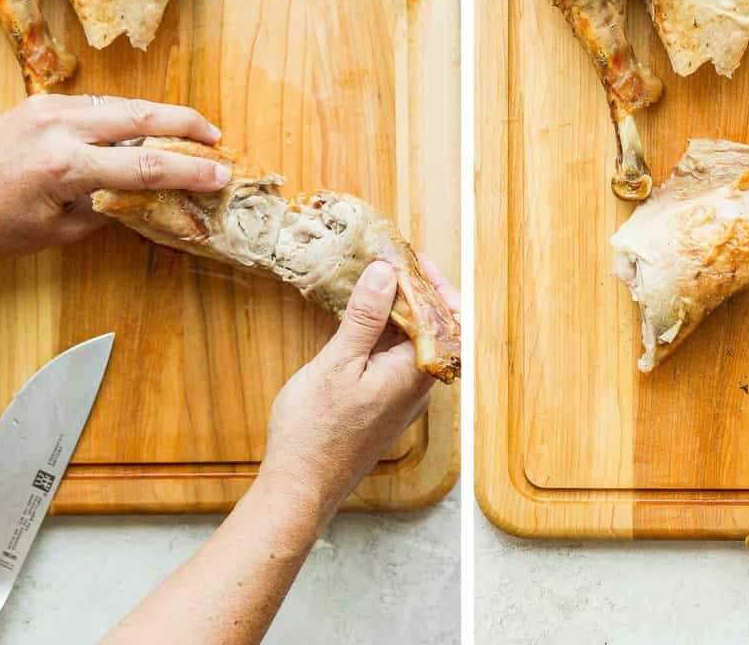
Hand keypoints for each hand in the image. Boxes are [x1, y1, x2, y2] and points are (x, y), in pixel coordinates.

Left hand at [0, 94, 229, 263]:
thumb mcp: (60, 230)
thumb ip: (108, 207)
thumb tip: (148, 195)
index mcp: (66, 167)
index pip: (145, 167)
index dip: (190, 171)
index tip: (220, 174)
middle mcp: (60, 128)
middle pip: (141, 117)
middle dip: (185, 124)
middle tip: (215, 136)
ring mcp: (49, 109)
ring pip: (121, 104)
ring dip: (159, 116)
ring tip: (188, 130)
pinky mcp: (40, 102)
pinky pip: (95, 104)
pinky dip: (125, 114)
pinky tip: (141, 126)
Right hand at [255, 257, 458, 530]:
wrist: (301, 488)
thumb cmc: (315, 431)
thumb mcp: (337, 363)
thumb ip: (365, 317)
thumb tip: (385, 273)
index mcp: (414, 374)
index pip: (447, 319)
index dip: (435, 284)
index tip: (413, 259)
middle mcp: (418, 387)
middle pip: (435, 330)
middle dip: (417, 293)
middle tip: (391, 264)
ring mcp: (402, 399)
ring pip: (415, 345)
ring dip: (400, 313)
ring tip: (375, 283)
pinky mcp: (385, 406)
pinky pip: (397, 360)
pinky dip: (386, 334)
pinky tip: (362, 322)